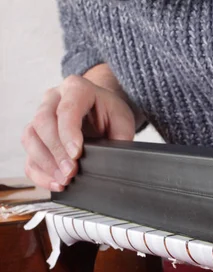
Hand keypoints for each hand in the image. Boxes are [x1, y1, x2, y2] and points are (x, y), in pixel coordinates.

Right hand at [21, 75, 135, 190]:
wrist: (101, 108)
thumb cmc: (110, 112)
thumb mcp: (123, 121)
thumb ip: (120, 137)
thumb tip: (114, 162)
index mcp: (77, 88)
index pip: (66, 110)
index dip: (68, 133)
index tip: (76, 154)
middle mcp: (53, 99)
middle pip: (43, 123)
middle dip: (56, 151)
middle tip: (71, 172)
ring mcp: (40, 115)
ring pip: (30, 137)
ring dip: (45, 163)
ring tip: (64, 180)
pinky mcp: (36, 135)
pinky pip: (29, 154)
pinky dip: (39, 172)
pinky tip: (55, 183)